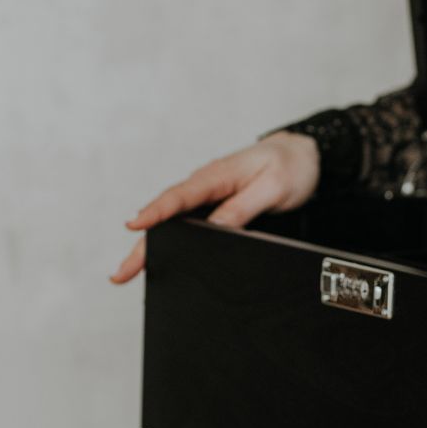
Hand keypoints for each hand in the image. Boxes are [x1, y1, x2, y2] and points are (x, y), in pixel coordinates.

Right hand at [110, 131, 319, 284]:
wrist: (304, 155)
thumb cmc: (291, 166)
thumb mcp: (273, 187)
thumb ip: (243, 207)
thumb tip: (215, 229)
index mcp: (218, 174)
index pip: (181, 195)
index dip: (156, 212)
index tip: (134, 226)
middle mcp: (207, 183)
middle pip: (168, 214)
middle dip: (143, 242)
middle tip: (121, 272)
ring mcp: (209, 194)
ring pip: (174, 220)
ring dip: (151, 244)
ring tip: (128, 272)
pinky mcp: (215, 203)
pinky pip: (188, 221)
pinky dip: (171, 237)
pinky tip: (160, 256)